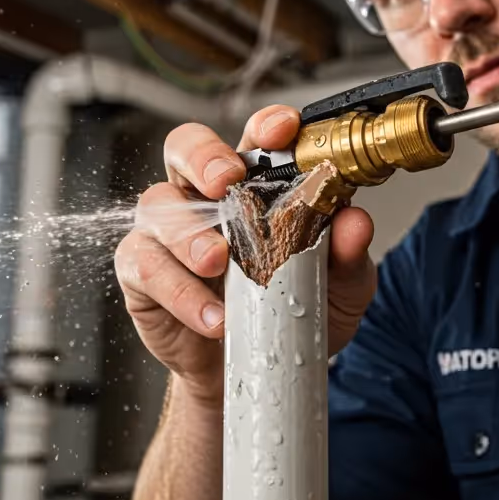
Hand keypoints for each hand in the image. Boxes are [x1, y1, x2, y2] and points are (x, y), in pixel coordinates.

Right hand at [114, 105, 376, 406]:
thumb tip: (356, 221)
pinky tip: (212, 316)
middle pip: (185, 147)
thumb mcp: (338, 288)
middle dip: (204, 156)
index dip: (265, 126)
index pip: (255, 139)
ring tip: (218, 262)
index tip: (283, 129)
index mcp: (255, 185)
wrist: (257, 373)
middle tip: (227, 181)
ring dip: (189, 233)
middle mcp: (206, 197)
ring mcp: (168, 232)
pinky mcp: (143, 273)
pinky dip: (180, 292)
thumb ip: (347, 254)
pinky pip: (146, 267)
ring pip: (158, 206)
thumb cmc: (292, 314)